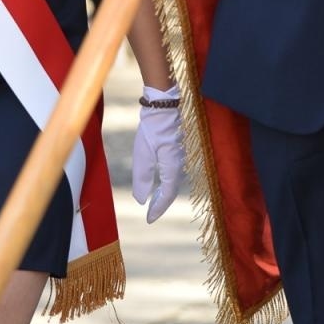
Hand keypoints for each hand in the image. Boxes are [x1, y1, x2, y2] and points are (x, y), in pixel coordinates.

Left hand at [131, 85, 184, 223]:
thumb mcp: (143, 153)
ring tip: (154, 202)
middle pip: (173, 190)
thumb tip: (141, 201)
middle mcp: (181, 164)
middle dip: (162, 203)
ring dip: (165, 193)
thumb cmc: (153, 128)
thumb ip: (142, 178)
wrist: (165, 104)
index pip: (166, 195)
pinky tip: (161, 182)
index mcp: (173, 167)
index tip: (148, 220)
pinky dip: (168, 181)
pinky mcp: (179, 149)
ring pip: (175, 181)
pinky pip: (175, 171)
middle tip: (150, 214)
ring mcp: (182, 156)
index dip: (157, 209)